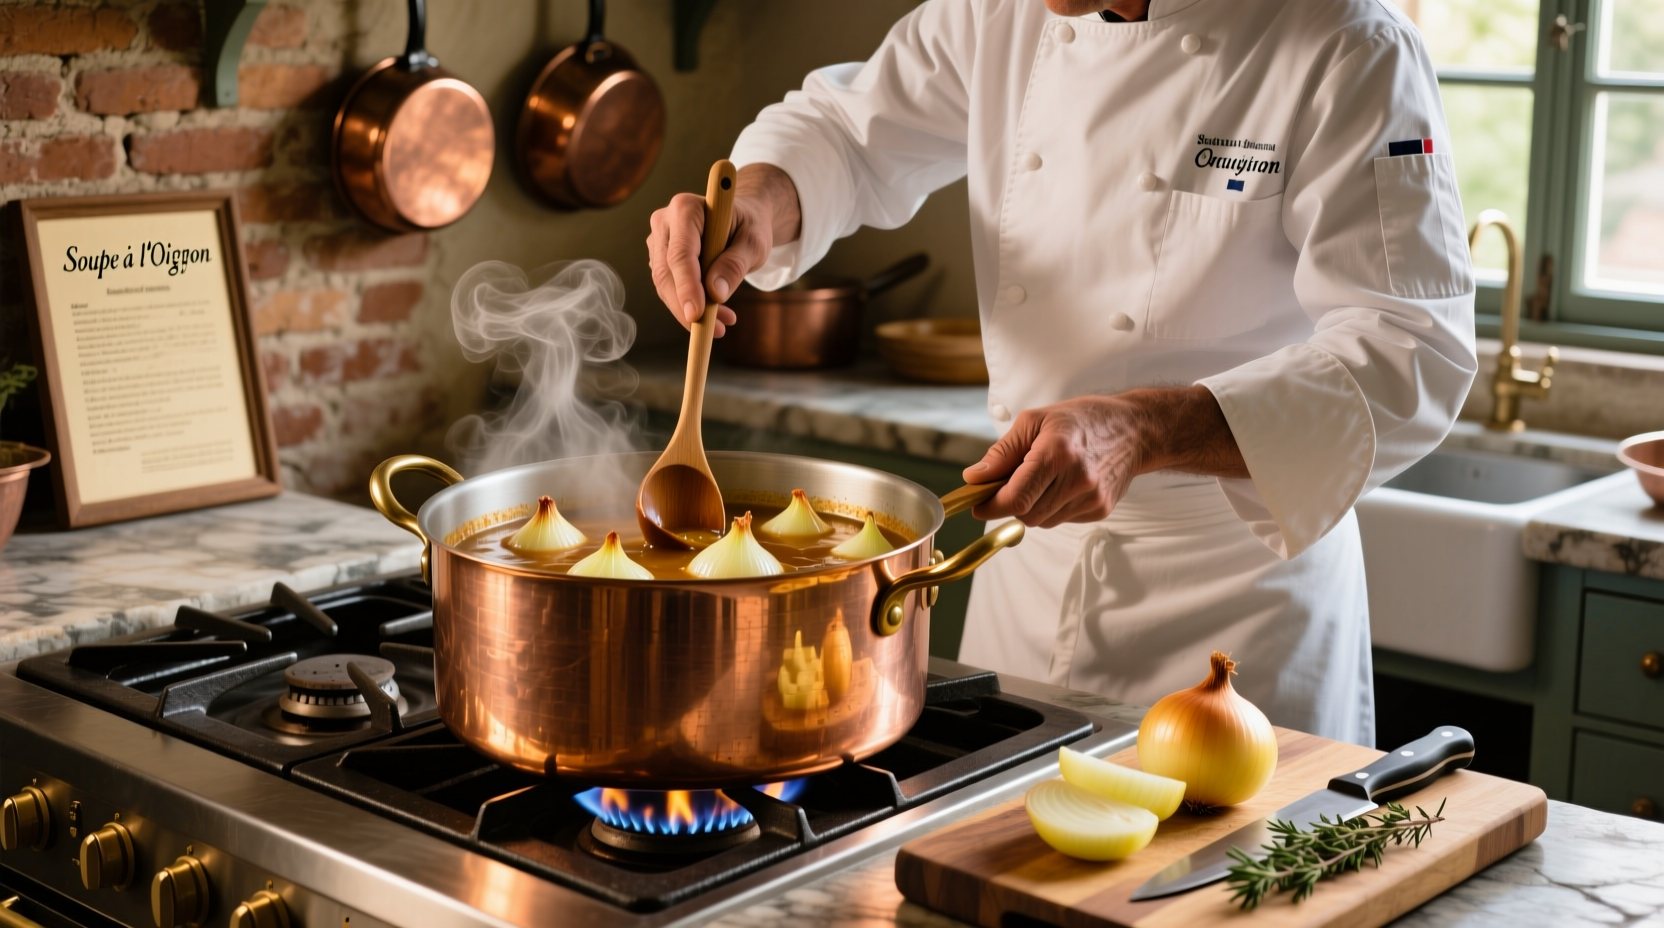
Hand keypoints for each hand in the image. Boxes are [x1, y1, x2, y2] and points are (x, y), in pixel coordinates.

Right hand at [646, 163, 800, 337]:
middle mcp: (664, 221)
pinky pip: (669, 288)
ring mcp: (659, 240)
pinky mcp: (660, 258)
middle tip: (715, 330)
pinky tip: (715, 315)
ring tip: (723, 324)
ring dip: (690, 310)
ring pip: (664, 284)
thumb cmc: (750, 226)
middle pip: (666, 272)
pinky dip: (690, 305)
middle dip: (687, 306)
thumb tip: (716, 294)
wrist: (742, 220)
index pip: (680, 253)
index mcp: (686, 208)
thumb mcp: (754, 243)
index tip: (696, 314)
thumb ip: (735, 265)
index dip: (687, 286)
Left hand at [962, 387, 1246, 527]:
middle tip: (1010, 482)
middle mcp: (1076, 480)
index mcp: (1056, 454)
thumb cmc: (1082, 419)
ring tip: (1042, 478)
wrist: (1135, 430)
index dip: (990, 505)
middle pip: (1025, 514)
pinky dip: (1052, 507)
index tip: (978, 502)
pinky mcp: (1100, 510)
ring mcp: (1091, 498)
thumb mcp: (1035, 420)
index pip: (1015, 498)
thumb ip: (1002, 452)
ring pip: (1042, 521)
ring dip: (1031, 506)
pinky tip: (1062, 484)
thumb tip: (974, 478)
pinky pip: (1061, 520)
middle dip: (1009, 503)